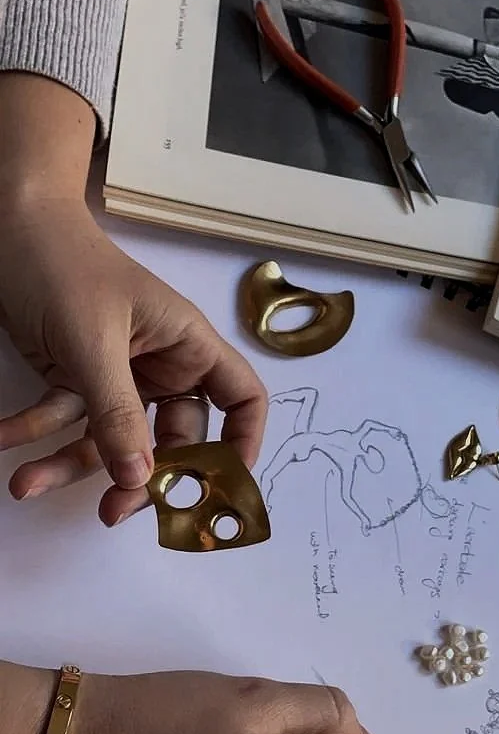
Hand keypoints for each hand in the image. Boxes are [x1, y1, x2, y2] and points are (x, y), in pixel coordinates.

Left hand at [0, 75, 266, 525]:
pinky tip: (5, 438)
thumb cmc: (63, 265)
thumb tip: (140, 480)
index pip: (240, 399)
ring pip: (109, 440)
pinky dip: (34, 432)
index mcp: (187, 345)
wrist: (5, 224)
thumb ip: (118, 416)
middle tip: (112, 509)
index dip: (241, 443)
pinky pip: (63, 420)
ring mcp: (117, 375)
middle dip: (140, 476)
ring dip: (68, 465)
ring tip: (26, 483)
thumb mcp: (93, 345)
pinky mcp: (75, 378)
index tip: (221, 488)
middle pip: (171, 439)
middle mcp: (160, 365)